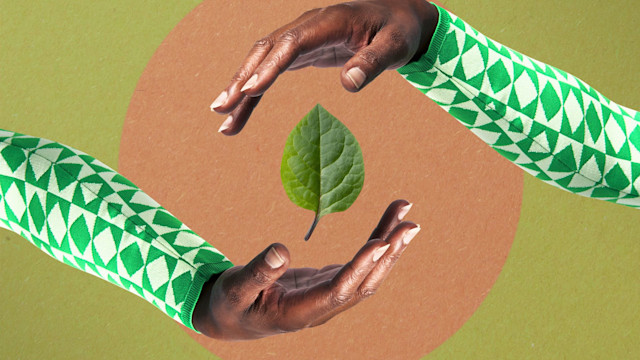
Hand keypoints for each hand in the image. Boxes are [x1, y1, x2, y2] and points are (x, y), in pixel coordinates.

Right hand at [192, 200, 419, 339]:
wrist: (234, 318)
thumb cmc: (232, 303)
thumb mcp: (236, 289)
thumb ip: (257, 272)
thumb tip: (281, 249)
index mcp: (299, 313)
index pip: (338, 291)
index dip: (360, 267)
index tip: (381, 243)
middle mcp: (322, 308)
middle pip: (363, 282)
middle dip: (388, 254)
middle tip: (410, 224)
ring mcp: (329, 297)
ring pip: (367, 273)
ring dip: (388, 244)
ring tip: (405, 212)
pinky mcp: (329, 284)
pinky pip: (359, 263)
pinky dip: (375, 242)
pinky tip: (388, 223)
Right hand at [210, 0, 438, 134]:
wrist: (398, 18)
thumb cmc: (398, 31)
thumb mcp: (394, 46)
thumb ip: (373, 63)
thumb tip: (349, 84)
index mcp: (330, 21)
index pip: (293, 43)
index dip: (270, 66)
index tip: (251, 90)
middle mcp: (308, 26)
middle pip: (266, 51)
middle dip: (242, 78)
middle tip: (221, 108)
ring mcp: (301, 38)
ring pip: (262, 61)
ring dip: (241, 88)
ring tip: (223, 120)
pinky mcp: (301, 51)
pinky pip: (271, 71)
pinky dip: (255, 91)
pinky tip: (241, 111)